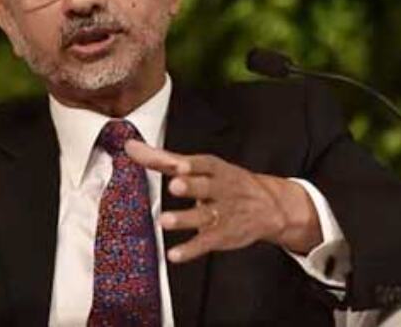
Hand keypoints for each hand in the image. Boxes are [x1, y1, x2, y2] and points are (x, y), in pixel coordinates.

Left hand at [125, 140, 321, 262]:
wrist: (269, 206)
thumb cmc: (225, 181)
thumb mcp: (200, 167)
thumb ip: (163, 158)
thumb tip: (130, 146)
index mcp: (214, 169)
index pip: (203, 164)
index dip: (192, 165)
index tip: (178, 165)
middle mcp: (220, 189)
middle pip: (205, 187)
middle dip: (191, 186)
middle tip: (174, 185)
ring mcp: (222, 213)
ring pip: (204, 216)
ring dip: (185, 218)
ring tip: (165, 221)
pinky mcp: (222, 235)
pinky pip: (205, 243)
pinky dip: (190, 249)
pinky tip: (174, 254)